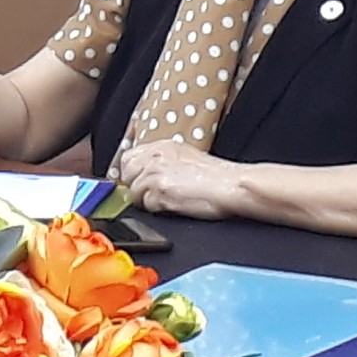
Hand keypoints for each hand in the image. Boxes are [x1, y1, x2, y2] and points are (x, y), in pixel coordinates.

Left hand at [110, 139, 246, 220]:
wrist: (230, 185)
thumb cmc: (215, 175)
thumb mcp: (184, 156)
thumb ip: (162, 160)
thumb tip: (146, 172)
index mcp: (160, 146)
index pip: (128, 157)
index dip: (131, 173)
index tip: (137, 182)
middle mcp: (154, 157)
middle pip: (127, 175)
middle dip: (135, 187)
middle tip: (151, 195)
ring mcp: (156, 173)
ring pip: (134, 192)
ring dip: (147, 200)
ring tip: (167, 201)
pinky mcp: (160, 192)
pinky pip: (147, 206)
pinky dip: (157, 209)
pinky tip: (173, 206)